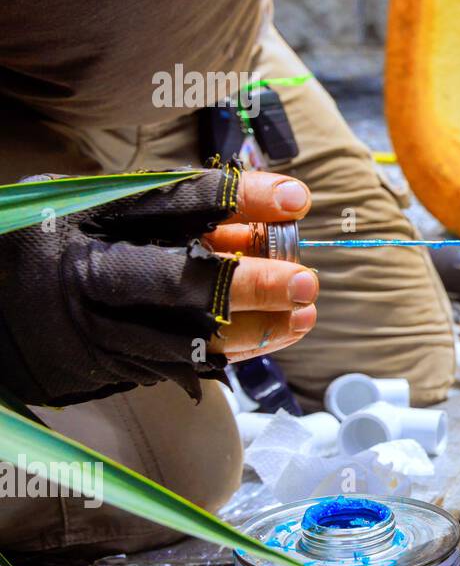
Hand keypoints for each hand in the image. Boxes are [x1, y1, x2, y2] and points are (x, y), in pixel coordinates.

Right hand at [0, 166, 314, 406]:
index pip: (173, 203)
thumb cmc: (48, 241)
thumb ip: (160, 206)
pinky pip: (184, 362)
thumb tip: (248, 213)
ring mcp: (100, 331)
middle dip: (251, 284)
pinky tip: (276, 334)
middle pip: (182, 282)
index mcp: (86, 220)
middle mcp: (90, 279)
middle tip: (304, 279)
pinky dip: (234, 349)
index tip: (294, 197)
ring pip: (191, 337)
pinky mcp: (111, 367)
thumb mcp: (88, 204)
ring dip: (257, 329)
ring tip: (305, 314)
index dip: (239, 198)